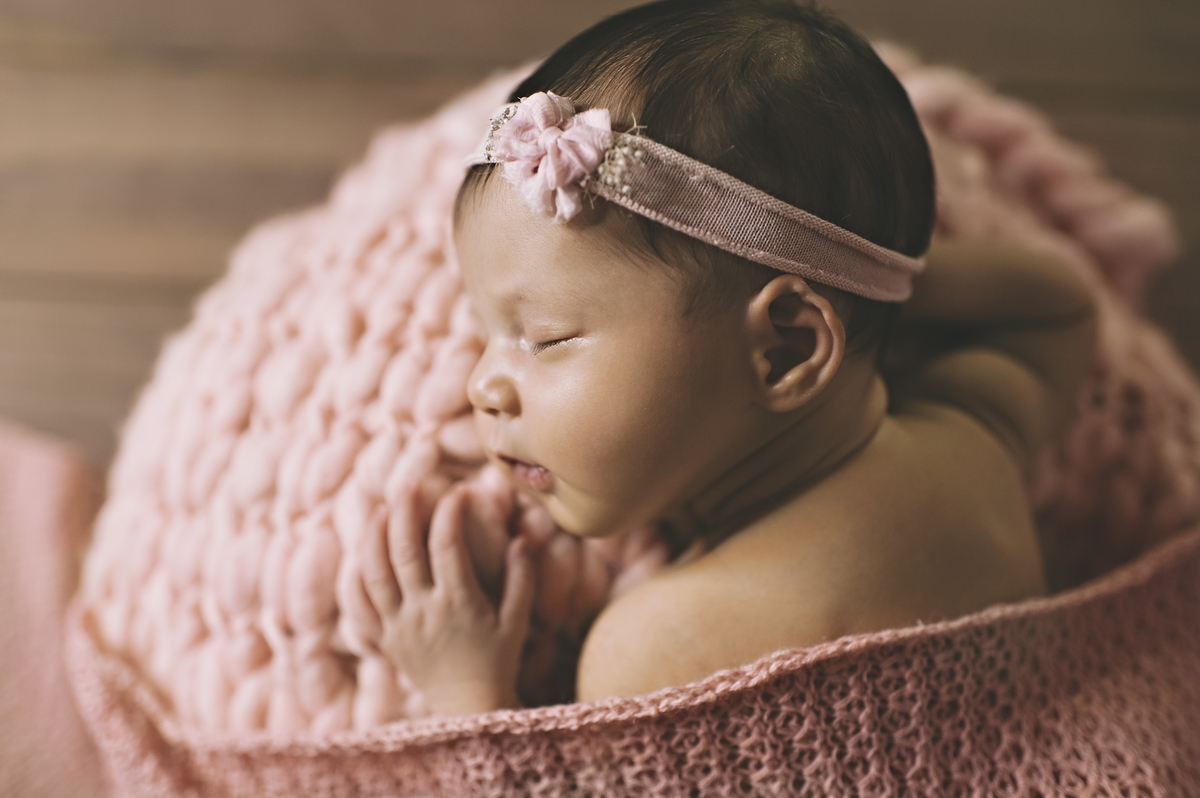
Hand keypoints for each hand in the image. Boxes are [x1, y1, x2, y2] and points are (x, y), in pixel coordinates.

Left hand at [360, 482, 534, 715]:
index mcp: (458, 603)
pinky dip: (354, 580)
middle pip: (404, 551)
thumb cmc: (498, 661)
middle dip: (405, 511)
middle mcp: (423, 611)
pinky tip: (358, 556)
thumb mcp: (517, 621)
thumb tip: (522, 540)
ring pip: (375, 574)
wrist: (468, 707)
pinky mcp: (385, 641)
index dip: (450, 513)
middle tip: (409, 484)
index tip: (457, 492)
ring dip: (375, 537)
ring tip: (380, 510)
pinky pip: (360, 607)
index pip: (447, 545)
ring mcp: (399, 626)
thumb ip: (522, 580)